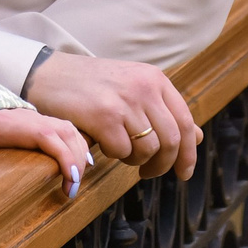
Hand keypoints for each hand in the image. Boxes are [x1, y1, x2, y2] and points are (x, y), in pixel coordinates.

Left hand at [0, 107, 92, 196]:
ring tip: (77, 181)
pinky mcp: (46, 123)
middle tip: (71, 191)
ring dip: (80, 155)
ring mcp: (42, 119)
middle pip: (65, 135)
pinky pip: (70, 131)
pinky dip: (80, 145)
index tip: (70, 178)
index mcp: (16, 126)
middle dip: (76, 162)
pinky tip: (86, 163)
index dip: (63, 155)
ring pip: (71, 132)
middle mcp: (34, 119)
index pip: (46, 136)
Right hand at [23, 53, 201, 182]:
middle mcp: (144, 87)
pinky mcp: (104, 116)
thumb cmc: (91, 85)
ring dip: (137, 160)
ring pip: (149, 149)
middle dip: (163, 165)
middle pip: (171, 140)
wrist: (49, 74)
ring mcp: (124, 101)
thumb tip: (198, 138)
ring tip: (123, 154)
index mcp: (155, 79)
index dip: (188, 153)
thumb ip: (164, 111)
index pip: (185, 122)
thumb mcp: (133, 89)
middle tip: (149, 173)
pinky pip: (123, 151)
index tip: (183, 173)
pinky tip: (105, 145)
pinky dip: (116, 155)